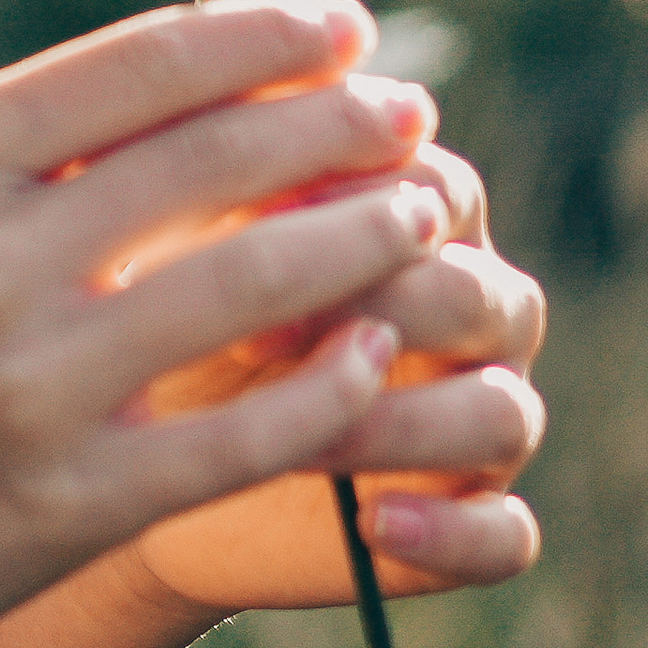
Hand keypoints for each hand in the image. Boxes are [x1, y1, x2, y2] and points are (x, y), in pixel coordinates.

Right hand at [0, 0, 454, 647]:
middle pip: (219, 155)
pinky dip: (333, 384)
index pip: (151, 58)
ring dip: (364, 238)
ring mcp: (28, 383)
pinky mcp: (71, 500)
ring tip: (423, 219)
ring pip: (254, 281)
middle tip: (419, 118)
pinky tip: (378, 354)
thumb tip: (225, 59)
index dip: (275, 34)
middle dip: (347, 125)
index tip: (355, 30)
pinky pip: (248, 431)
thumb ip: (46, 133)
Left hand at [119, 133, 544, 613]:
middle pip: (479, 295)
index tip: (243, 222)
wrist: (137, 443)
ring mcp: (485, 416)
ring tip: (304, 440)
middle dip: (379, 308)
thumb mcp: (175, 238)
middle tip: (261, 332)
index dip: (349, 203)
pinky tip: (377, 525)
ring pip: (503, 414)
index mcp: (423, 218)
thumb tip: (200, 111)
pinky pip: (509, 536)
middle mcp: (476, 310)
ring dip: (404, 425)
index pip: (434, 186)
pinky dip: (454, 533)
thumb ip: (207, 166)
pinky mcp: (470, 519)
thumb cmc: (164, 306)